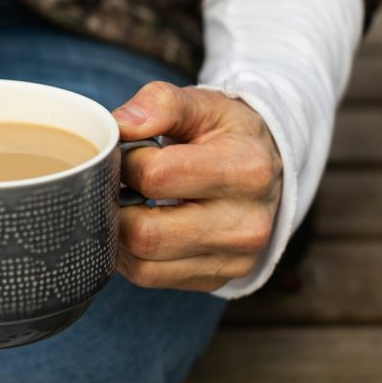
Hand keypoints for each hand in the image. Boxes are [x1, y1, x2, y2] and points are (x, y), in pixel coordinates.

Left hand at [112, 82, 282, 291]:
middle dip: (116, 205)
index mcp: (246, 170)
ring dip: (118, 233)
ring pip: (143, 263)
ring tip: (125, 203)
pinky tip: (136, 226)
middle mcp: (247, 223)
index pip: (156, 176)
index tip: (126, 153)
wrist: (266, 169)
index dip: (126, 162)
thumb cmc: (226, 134)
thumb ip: (161, 104)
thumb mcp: (203, 105)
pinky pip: (150, 277)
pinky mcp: (218, 278)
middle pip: (146, 232)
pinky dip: (130, 255)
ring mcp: (235, 258)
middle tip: (115, 184)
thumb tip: (121, 125)